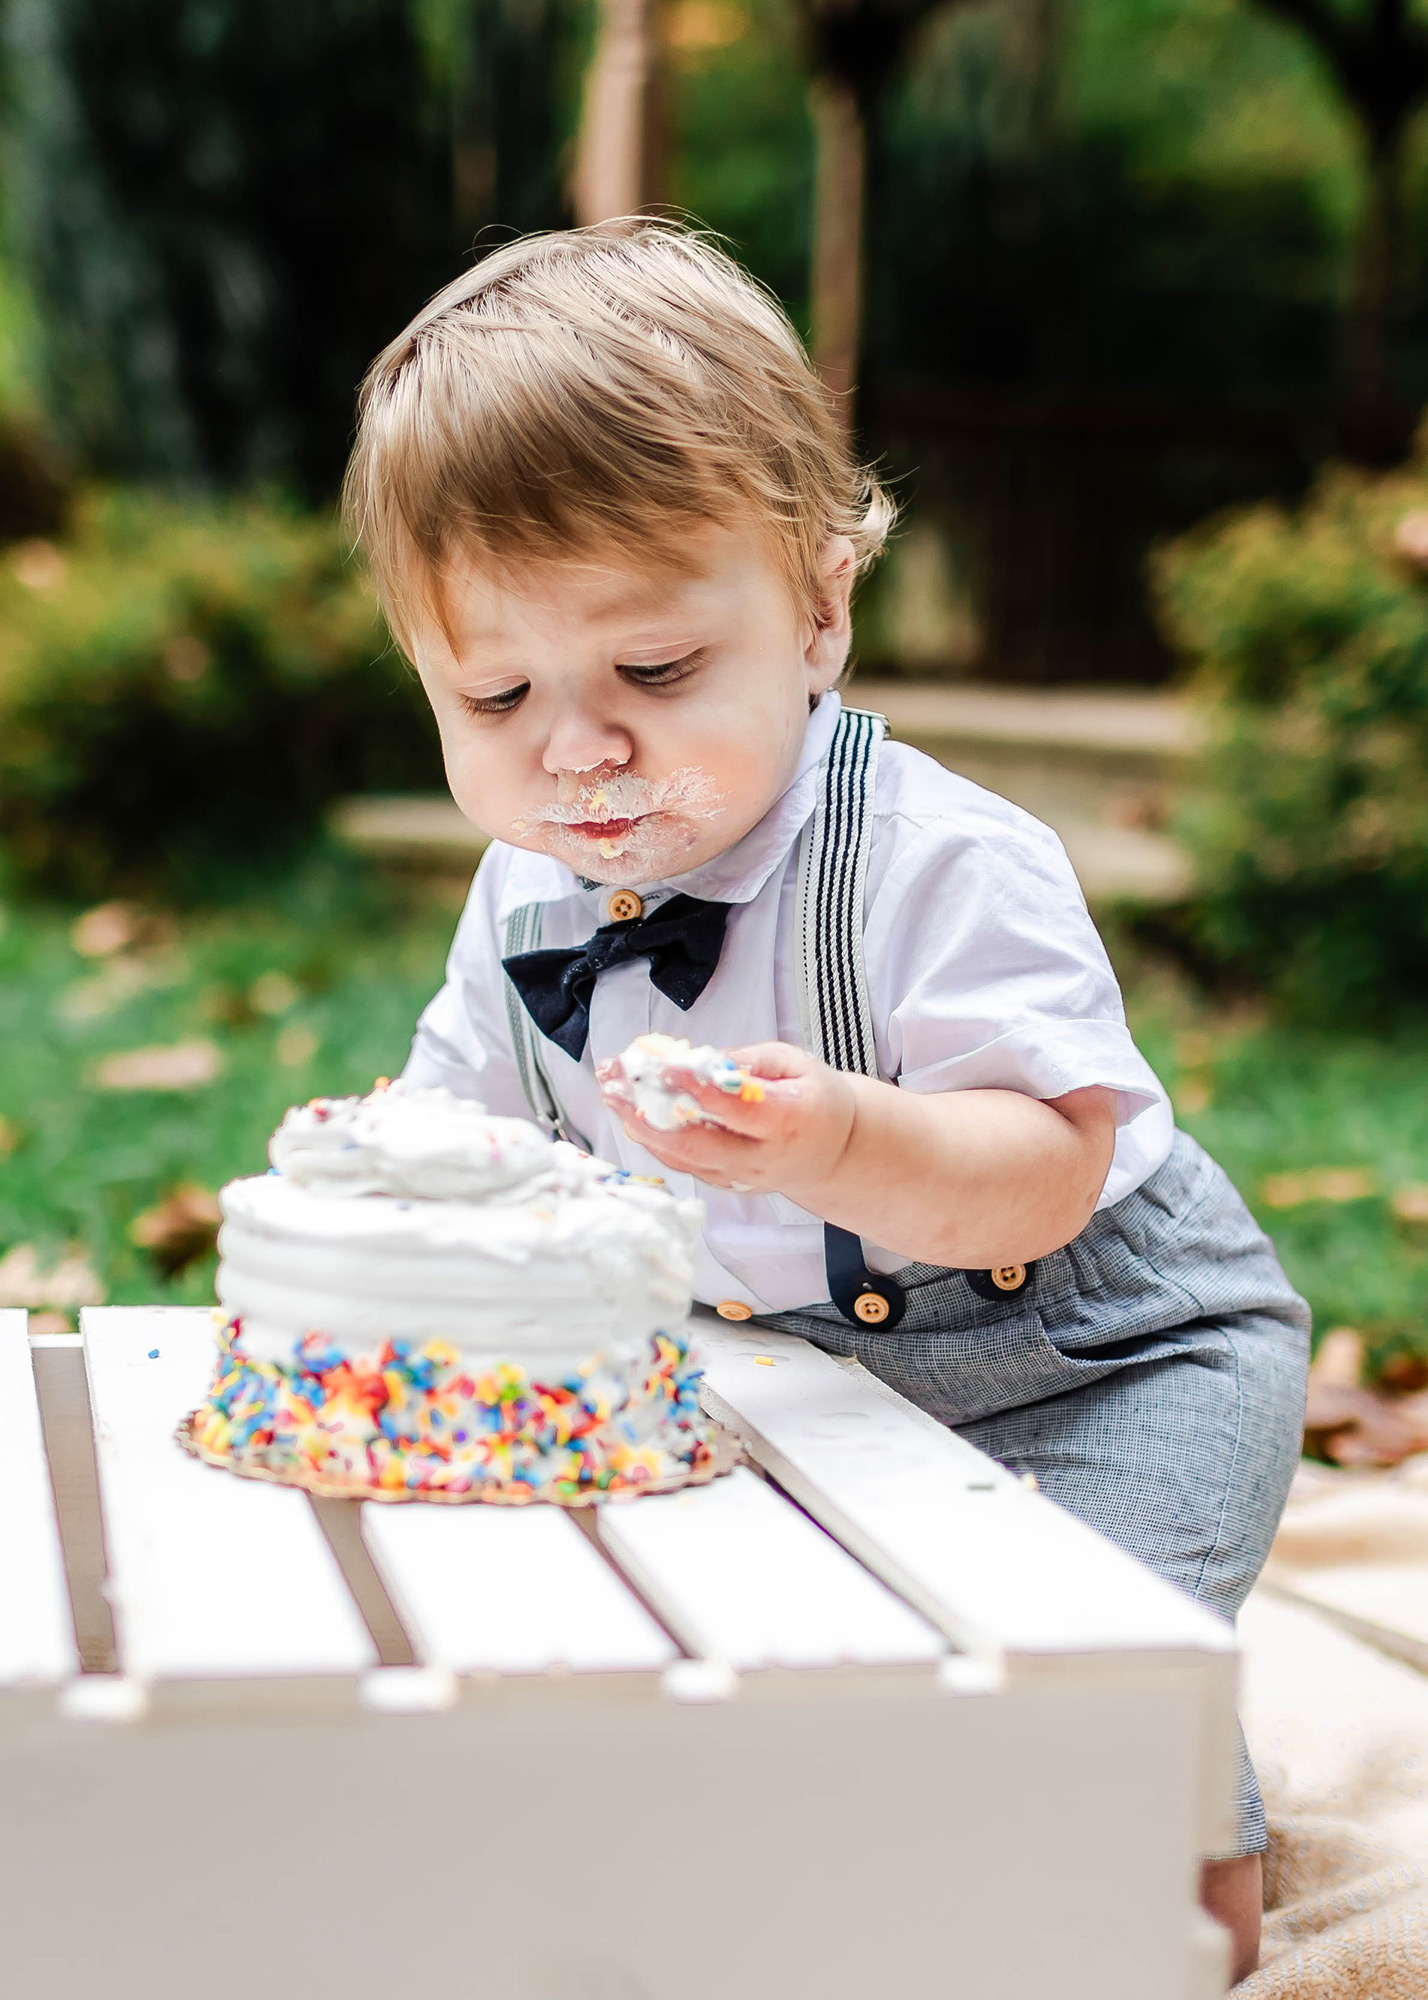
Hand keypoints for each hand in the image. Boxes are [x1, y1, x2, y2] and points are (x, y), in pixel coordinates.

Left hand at [596, 1041, 856, 1200]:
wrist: (834, 1151)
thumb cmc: (814, 1099)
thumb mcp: (794, 1064)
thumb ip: (747, 1060)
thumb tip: (698, 1059)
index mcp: (788, 1122)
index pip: (736, 1107)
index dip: (696, 1087)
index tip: (662, 1065)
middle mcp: (761, 1158)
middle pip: (697, 1143)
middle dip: (648, 1113)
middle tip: (614, 1085)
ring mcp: (741, 1178)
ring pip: (682, 1158)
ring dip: (641, 1126)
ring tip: (611, 1093)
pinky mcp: (725, 1185)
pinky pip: (683, 1164)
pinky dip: (654, 1139)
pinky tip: (631, 1113)